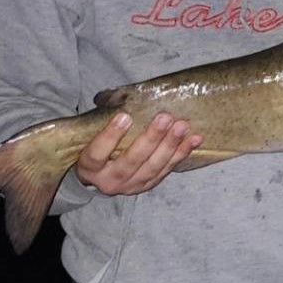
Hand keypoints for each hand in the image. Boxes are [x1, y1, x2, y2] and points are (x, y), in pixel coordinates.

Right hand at [75, 112, 201, 195]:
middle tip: (164, 118)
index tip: (124, 116)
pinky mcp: (148, 185)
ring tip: (182, 126)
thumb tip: (117, 96)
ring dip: (170, 146)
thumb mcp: (91, 135)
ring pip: (153, 167)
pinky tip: (194, 139)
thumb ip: (102, 119)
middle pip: (131, 161)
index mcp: (89, 167)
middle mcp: (109, 181)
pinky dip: (182, 154)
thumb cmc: (97, 146)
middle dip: (151, 139)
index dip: (110, 136)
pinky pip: (167, 170)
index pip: (97, 153)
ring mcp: (130, 186)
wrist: (100, 175)